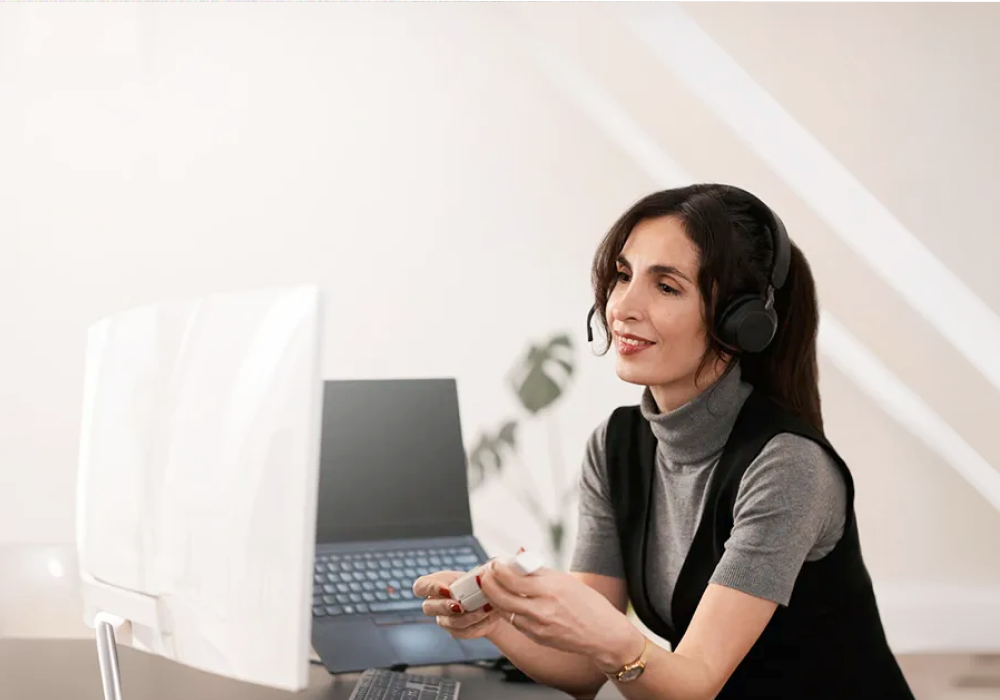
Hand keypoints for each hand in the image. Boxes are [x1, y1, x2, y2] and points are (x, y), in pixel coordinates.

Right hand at [412, 570, 499, 639]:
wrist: (489, 602)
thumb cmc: (477, 583)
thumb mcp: (474, 574)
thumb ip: (474, 576)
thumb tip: (482, 577)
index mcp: (433, 584)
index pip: (420, 586)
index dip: (430, 589)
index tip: (447, 590)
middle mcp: (434, 604)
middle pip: (428, 608)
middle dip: (445, 607)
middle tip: (461, 606)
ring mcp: (443, 620)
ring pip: (451, 622)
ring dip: (470, 616)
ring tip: (487, 608)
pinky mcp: (457, 632)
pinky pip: (465, 632)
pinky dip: (480, 623)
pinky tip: (491, 615)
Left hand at [478, 560, 642, 668]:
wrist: (604, 634)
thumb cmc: (589, 604)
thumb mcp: (566, 580)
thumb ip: (539, 570)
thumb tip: (520, 556)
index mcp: (551, 589)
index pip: (513, 578)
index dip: (498, 570)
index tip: (494, 563)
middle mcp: (542, 609)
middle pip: (502, 597)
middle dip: (488, 584)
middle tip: (485, 575)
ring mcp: (538, 626)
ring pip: (505, 611)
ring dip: (494, 598)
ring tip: (492, 587)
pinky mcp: (537, 638)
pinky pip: (515, 622)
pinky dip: (507, 611)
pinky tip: (505, 602)